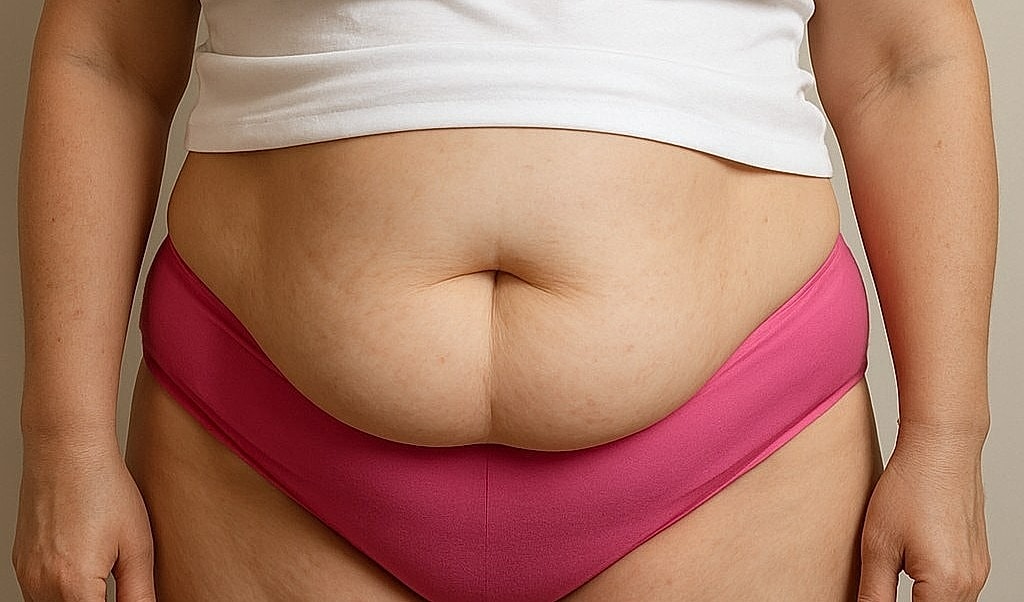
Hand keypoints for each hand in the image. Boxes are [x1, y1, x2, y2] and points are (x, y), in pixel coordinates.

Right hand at [12, 438, 155, 601]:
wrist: (67, 450)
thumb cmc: (105, 488)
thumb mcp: (137, 545)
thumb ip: (139, 593)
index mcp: (74, 586)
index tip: (130, 600)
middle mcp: (41, 586)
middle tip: (119, 589)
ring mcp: (27, 575)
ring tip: (107, 583)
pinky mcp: (22, 563)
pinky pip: (40, 595)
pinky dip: (63, 595)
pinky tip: (88, 575)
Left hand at [857, 431, 989, 601]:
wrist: (942, 448)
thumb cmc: (910, 488)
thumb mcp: (878, 545)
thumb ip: (874, 593)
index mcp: (946, 585)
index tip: (875, 597)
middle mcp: (970, 583)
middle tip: (878, 591)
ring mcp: (977, 571)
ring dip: (921, 601)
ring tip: (892, 578)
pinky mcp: (976, 559)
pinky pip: (956, 589)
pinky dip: (933, 590)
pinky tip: (910, 572)